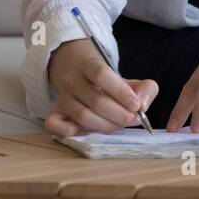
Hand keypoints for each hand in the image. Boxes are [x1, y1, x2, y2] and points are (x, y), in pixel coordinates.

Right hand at [44, 38, 158, 137]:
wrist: (76, 73)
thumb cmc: (106, 82)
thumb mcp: (126, 79)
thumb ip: (144, 88)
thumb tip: (144, 104)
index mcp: (89, 65)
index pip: (101, 75)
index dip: (120, 92)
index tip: (136, 106)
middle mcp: (72, 81)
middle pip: (95, 100)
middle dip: (119, 114)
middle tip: (133, 119)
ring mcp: (62, 99)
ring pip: (82, 115)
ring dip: (105, 125)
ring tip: (120, 125)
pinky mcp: (54, 114)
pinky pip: (55, 125)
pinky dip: (69, 132)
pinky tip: (89, 132)